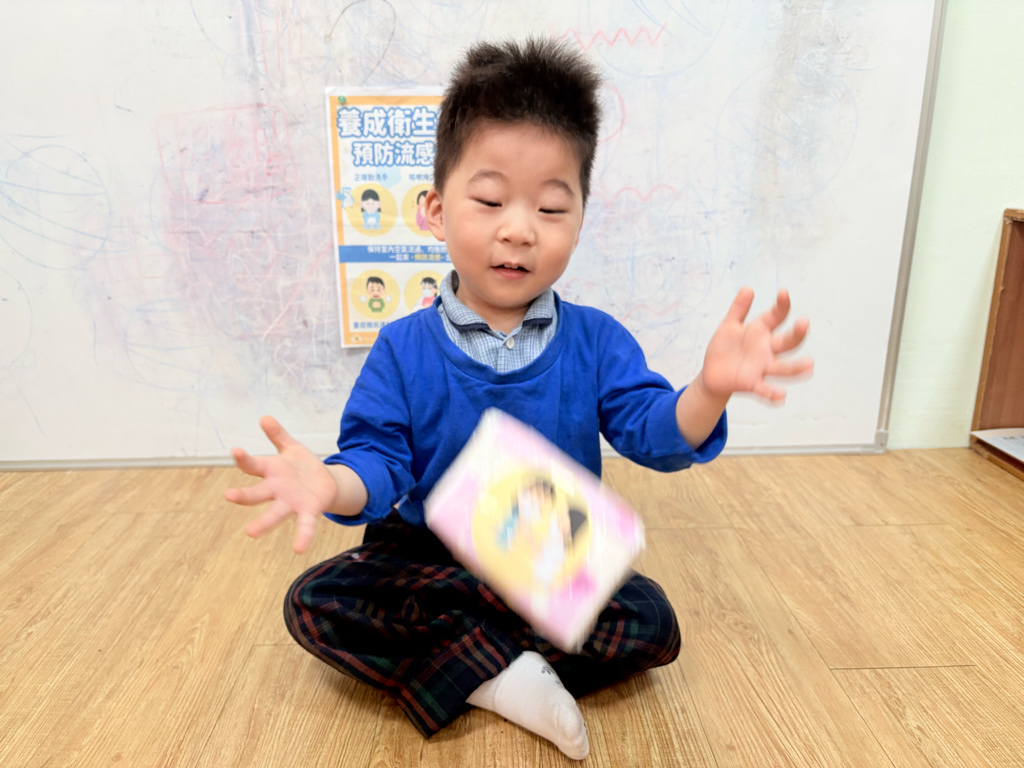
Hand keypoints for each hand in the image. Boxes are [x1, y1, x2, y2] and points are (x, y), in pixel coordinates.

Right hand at [224, 415, 339, 553]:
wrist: (325, 483)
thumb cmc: (302, 466)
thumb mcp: (292, 448)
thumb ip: (278, 435)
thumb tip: (264, 417)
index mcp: (272, 471)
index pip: (254, 465)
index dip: (244, 459)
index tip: (235, 451)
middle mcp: (277, 490)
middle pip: (257, 494)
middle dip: (243, 495)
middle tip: (228, 495)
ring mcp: (290, 503)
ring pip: (274, 514)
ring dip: (263, 523)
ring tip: (250, 532)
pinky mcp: (308, 511)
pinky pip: (305, 526)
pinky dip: (302, 536)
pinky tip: (299, 548)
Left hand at [700, 287, 812, 401]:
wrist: (712, 372)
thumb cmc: (725, 347)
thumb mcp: (729, 325)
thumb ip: (738, 309)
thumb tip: (748, 288)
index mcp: (761, 331)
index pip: (777, 316)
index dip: (781, 305)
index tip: (783, 292)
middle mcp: (767, 349)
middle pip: (787, 342)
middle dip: (797, 334)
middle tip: (804, 323)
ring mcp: (761, 367)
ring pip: (782, 368)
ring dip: (796, 368)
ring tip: (809, 366)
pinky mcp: (752, 384)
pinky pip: (765, 389)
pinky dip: (773, 394)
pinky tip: (781, 396)